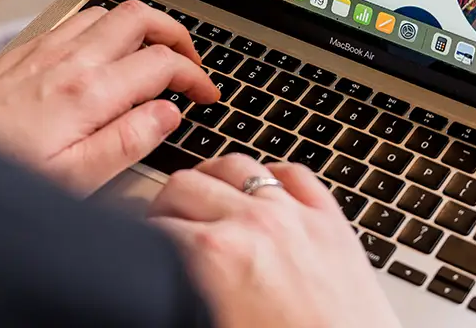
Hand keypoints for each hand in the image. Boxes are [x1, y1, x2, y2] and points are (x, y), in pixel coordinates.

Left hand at [0, 0, 219, 191]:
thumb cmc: (4, 171)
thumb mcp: (76, 178)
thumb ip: (129, 141)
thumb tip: (169, 112)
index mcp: (90, 92)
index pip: (162, 63)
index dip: (195, 75)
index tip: (206, 94)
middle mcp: (72, 59)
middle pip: (141, 17)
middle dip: (177, 32)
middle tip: (189, 59)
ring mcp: (48, 47)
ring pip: (110, 11)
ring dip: (142, 25)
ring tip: (153, 51)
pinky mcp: (28, 48)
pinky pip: (78, 17)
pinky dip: (106, 24)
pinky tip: (104, 48)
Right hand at [150, 155, 400, 327]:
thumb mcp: (213, 325)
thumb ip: (184, 294)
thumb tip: (168, 282)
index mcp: (217, 256)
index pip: (158, 223)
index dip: (144, 234)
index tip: (145, 242)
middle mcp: (255, 223)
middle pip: (187, 183)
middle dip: (167, 203)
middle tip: (166, 222)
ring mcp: (296, 214)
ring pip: (237, 164)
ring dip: (213, 178)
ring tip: (207, 195)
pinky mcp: (331, 220)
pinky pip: (293, 173)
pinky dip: (273, 176)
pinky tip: (264, 189)